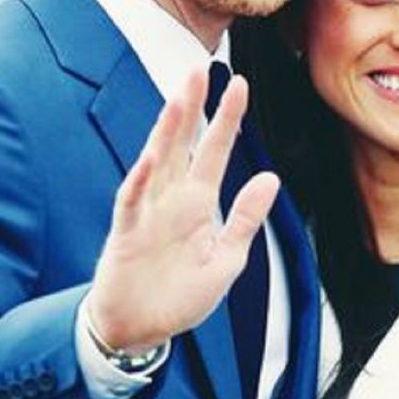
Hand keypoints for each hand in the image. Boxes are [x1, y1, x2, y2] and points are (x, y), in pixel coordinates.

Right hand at [87, 69, 279, 352]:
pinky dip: (141, 180)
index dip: (228, 118)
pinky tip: (151, 156)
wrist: (141, 331)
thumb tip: (270, 177)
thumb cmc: (181, 295)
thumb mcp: (227, 259)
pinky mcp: (128, 233)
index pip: (215, 149)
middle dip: (193, 106)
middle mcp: (174, 198)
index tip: (240, 83)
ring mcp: (149, 212)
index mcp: (200, 202)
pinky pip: (134, 200)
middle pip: (184, 142)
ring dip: (168, 129)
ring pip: (159, 160)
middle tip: (201, 67)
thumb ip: (246, 218)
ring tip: (179, 97)